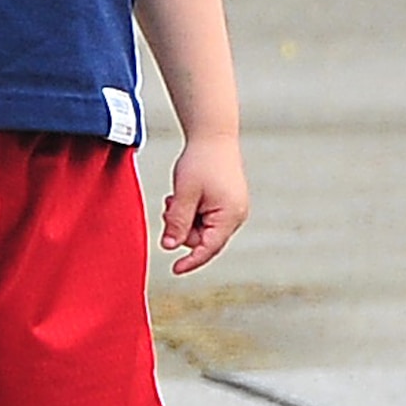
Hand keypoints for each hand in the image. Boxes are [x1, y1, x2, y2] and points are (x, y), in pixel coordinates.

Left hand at [159, 135, 248, 274]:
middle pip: (202, 239)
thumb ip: (177, 222)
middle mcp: (236, 215)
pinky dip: (191, 211)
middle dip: (182, 228)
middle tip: (170, 206)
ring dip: (184, 218)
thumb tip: (169, 247)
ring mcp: (233, 209)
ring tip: (177, 197)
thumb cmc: (201, 161)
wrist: (213, 136)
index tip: (174, 270)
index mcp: (229, 216)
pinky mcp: (227, 203)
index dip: (190, 261)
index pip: (208, 248)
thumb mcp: (184, 194)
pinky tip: (184, 195)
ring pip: (201, 228)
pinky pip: (205, 217)